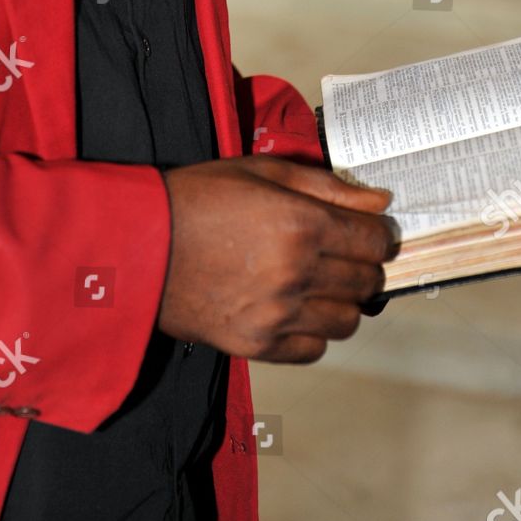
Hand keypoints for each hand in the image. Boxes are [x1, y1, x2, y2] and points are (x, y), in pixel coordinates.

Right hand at [158, 156, 395, 363]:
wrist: (139, 245)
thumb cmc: (197, 199)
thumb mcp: (262, 171)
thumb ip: (327, 186)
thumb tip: (380, 202)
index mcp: (302, 224)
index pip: (375, 242)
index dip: (380, 235)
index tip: (372, 232)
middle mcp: (297, 273)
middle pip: (367, 282)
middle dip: (365, 266)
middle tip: (345, 254)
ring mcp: (277, 315)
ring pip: (348, 321)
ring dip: (343, 301)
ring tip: (320, 283)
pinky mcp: (257, 345)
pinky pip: (314, 350)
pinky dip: (314, 332)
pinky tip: (296, 309)